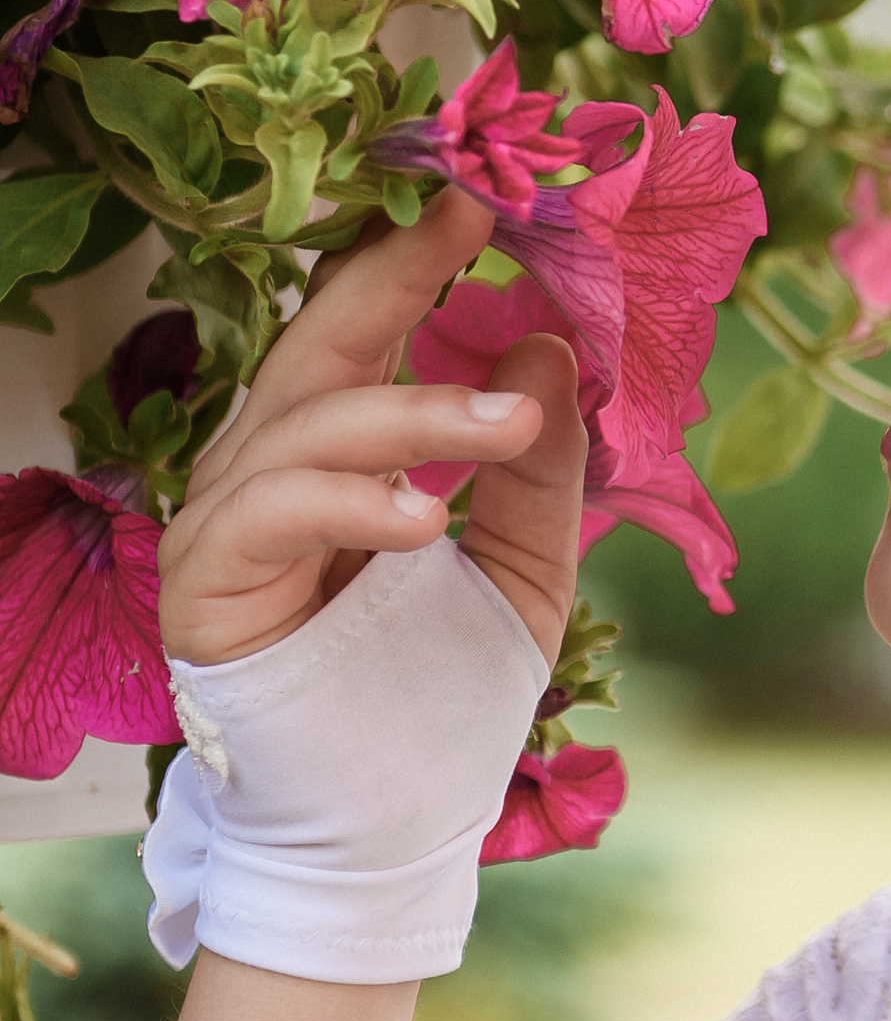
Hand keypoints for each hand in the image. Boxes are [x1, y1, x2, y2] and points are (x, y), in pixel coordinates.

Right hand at [159, 187, 586, 667]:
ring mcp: (235, 524)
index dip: (420, 256)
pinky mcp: (208, 590)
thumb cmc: (443, 692)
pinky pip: (268, 515)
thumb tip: (551, 344)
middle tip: (476, 215)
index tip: (491, 192)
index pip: (373, 327)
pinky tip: (422, 519)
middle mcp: (279, 465)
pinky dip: (349, 503)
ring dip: (419, 414)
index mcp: (346, 447)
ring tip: (512, 426)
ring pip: (311, 423)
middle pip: (323, 340)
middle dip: (396, 271)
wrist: (389, 828)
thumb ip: (542, 468)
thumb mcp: (526, 567)